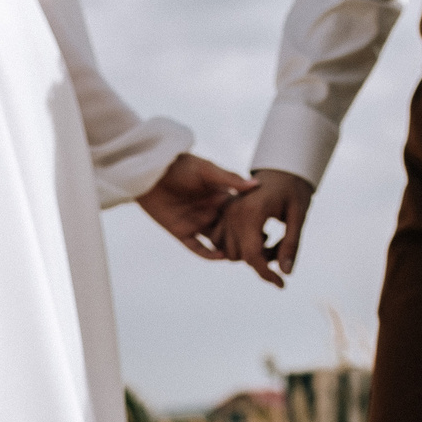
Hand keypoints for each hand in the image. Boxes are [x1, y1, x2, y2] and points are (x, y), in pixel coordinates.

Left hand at [137, 153, 256, 258]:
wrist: (150, 171)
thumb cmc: (179, 165)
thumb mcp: (207, 171)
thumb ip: (230, 180)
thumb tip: (257, 184)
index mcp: (219, 197)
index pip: (241, 214)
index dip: (254, 222)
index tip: (270, 228)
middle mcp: (210, 212)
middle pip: (232, 232)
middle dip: (246, 241)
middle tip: (263, 250)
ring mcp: (196, 223)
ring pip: (217, 242)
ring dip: (230, 250)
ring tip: (245, 256)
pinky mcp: (181, 232)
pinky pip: (197, 247)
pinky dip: (209, 254)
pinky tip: (222, 257)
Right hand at [218, 169, 314, 288]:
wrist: (281, 169)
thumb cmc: (293, 190)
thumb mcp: (299, 215)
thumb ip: (292, 244)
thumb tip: (285, 273)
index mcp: (252, 213)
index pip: (254, 256)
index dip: (267, 274)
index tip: (281, 285)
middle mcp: (234, 214)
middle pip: (241, 257)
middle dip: (261, 263)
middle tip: (281, 250)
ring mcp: (226, 213)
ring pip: (230, 252)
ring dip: (249, 255)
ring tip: (269, 241)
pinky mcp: (224, 213)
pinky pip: (222, 242)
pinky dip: (237, 247)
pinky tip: (256, 237)